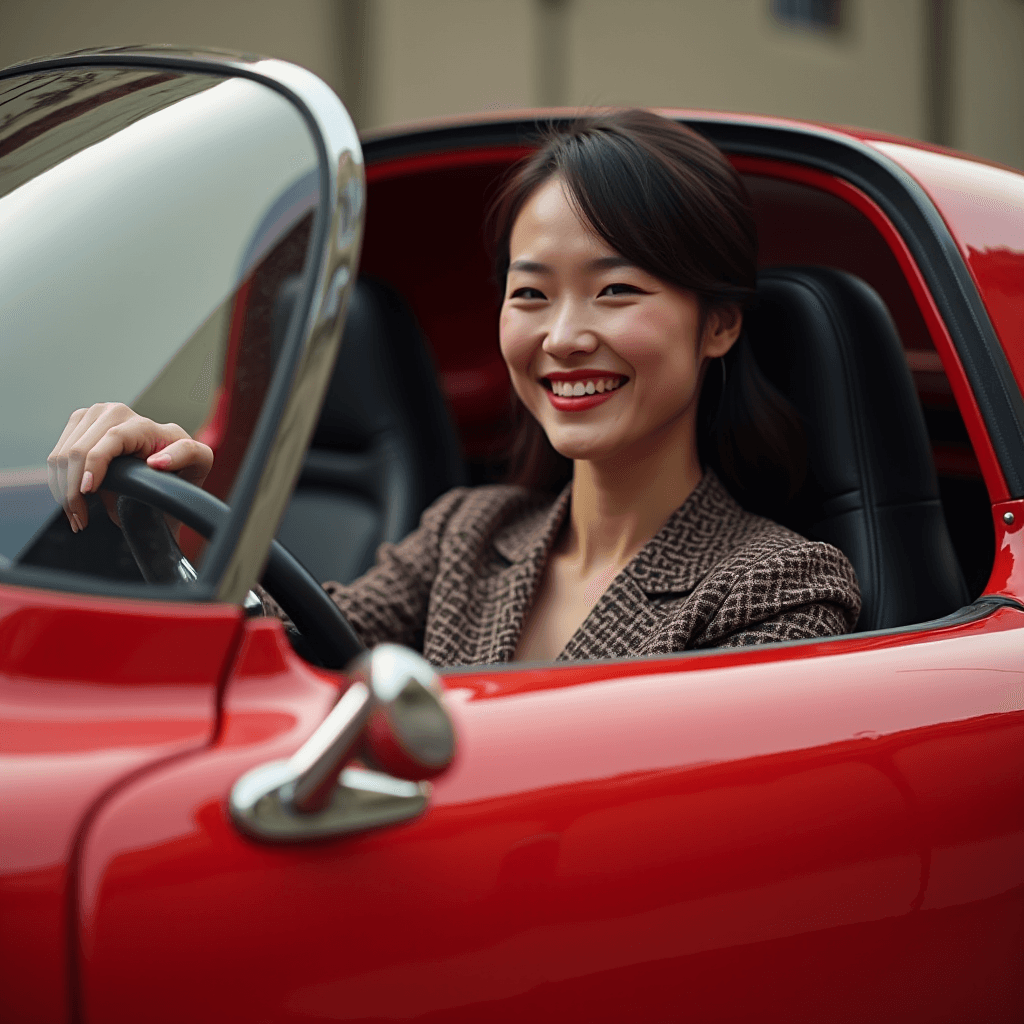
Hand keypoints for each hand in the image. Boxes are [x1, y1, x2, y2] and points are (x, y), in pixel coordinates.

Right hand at [48, 403, 213, 532]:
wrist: (165, 472)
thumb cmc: (182, 470)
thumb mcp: (196, 464)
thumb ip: (185, 456)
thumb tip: (156, 461)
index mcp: (147, 424)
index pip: (110, 439)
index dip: (94, 464)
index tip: (87, 490)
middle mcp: (119, 412)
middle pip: (79, 448)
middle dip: (74, 488)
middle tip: (80, 520)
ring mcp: (97, 415)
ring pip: (62, 452)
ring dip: (62, 489)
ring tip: (76, 516)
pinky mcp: (81, 422)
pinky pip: (57, 453)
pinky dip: (58, 482)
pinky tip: (71, 503)